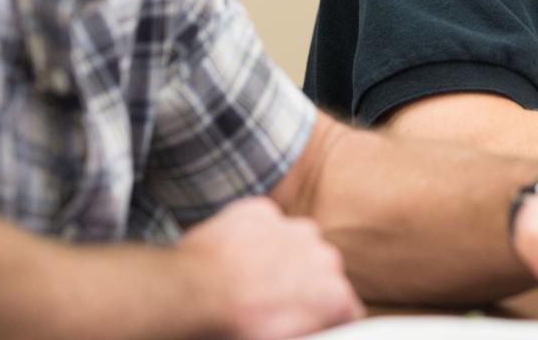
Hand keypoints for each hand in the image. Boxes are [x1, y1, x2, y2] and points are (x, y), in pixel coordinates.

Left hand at [179, 196, 363, 338]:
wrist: (192, 291)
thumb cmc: (234, 325)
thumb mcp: (284, 338)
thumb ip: (312, 326)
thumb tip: (314, 324)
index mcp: (333, 294)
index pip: (345, 307)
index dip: (323, 315)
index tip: (307, 321)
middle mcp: (322, 254)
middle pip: (320, 270)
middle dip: (303, 283)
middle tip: (272, 303)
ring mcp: (292, 227)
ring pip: (295, 242)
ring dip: (281, 256)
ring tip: (250, 279)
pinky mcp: (261, 210)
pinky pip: (265, 224)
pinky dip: (254, 237)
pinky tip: (235, 258)